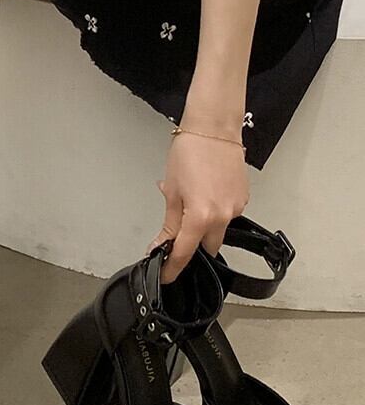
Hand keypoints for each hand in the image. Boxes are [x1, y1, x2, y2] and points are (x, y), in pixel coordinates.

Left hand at [148, 131, 249, 283]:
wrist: (214, 128)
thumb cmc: (190, 151)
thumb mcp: (172, 191)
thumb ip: (169, 224)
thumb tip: (161, 244)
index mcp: (201, 216)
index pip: (184, 253)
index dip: (172, 268)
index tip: (165, 276)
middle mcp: (223, 216)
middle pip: (206, 247)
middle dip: (191, 245)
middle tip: (175, 235)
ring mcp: (236, 207)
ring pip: (217, 230)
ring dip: (202, 226)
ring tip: (189, 201)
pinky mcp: (243, 198)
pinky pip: (226, 215)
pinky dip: (213, 212)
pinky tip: (202, 193)